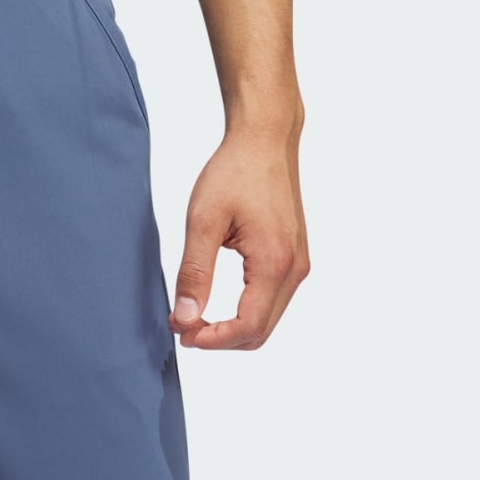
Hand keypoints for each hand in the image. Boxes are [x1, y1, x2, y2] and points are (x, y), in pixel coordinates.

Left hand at [168, 128, 308, 350]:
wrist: (265, 139)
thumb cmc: (235, 171)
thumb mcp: (203, 219)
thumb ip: (194, 272)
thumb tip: (185, 317)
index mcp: (274, 263)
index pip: (248, 327)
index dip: (213, 340)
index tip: (182, 332)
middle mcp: (294, 270)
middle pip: (260, 332)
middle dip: (221, 338)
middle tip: (183, 326)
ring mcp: (298, 264)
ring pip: (268, 318)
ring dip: (233, 326)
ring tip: (195, 313)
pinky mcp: (294, 256)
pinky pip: (272, 298)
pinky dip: (246, 309)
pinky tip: (218, 297)